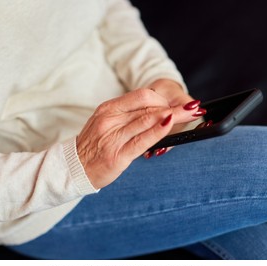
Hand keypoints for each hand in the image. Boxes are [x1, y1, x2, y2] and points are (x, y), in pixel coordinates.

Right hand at [76, 88, 202, 188]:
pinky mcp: (118, 155)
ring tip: (192, 113)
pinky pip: (142, 139)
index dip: (164, 98)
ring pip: (148, 119)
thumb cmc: (92, 147)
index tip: (179, 103)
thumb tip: (156, 113)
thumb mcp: (105, 124)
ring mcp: (113, 136)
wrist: (73, 168)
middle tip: (193, 108)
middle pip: (148, 105)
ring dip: (174, 115)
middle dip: (175, 105)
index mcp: (108, 109)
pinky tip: (170, 124)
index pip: (141, 96)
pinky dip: (158, 131)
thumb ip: (127, 117)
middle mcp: (110, 119)